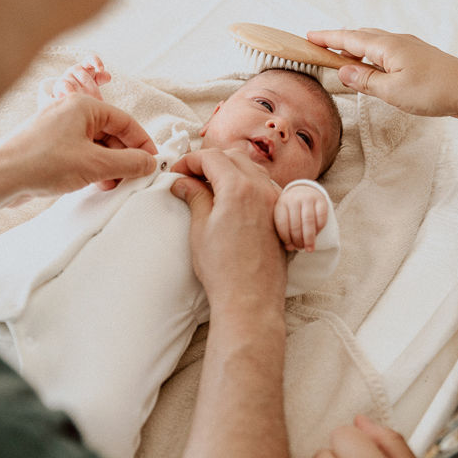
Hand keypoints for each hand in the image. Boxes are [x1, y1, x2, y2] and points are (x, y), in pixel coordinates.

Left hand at [0, 94, 156, 200]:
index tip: (152, 161)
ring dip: (109, 165)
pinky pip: (81, 154)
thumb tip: (147, 162)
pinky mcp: (50, 147)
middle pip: (111, 133)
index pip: (126, 121)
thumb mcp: (95, 165)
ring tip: (115, 183)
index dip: (142, 143)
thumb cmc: (38, 163)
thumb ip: (128, 163)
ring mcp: (59, 129)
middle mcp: (70, 112)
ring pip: (96, 145)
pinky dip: (93, 168)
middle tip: (134, 176)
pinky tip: (97, 183)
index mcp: (83, 105)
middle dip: (125, 157)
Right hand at [51, 54, 111, 100]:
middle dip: (94, 91)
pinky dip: (72, 95)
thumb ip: (101, 78)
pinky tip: (77, 102)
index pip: (90, 59)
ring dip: (83, 96)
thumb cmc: (83, 86)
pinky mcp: (59, 83)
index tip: (101, 69)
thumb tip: (108, 76)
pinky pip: (66, 88)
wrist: (66, 93)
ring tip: (89, 105)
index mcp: (86, 66)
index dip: (96, 61)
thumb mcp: (93, 81)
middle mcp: (76, 69)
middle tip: (100, 102)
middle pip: (86, 78)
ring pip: (76, 85)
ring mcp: (66, 75)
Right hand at [170, 149, 286, 313]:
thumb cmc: (224, 269)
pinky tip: (232, 200)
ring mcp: (274, 201)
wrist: (250, 299)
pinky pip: (264, 186)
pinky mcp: (280, 215)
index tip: (177, 173)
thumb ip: (195, 197)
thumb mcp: (200, 229)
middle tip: (190, 177)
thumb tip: (183, 183)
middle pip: (233, 157)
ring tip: (210, 187)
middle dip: (210, 161)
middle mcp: (261, 189)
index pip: (211, 158)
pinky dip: (246, 183)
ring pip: (252, 169)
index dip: (189, 161)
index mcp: (238, 188)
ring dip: (230, 170)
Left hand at [275, 185, 328, 252]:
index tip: (289, 247)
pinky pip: (321, 218)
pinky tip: (316, 235)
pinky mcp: (321, 200)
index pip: (282, 223)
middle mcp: (294, 199)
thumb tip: (290, 248)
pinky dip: (319, 229)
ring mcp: (308, 198)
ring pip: (308, 222)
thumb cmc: (291, 209)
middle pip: (296, 224)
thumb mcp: (284, 215)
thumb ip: (284, 231)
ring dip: (309, 238)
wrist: (303, 190)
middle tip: (301, 249)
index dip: (285, 237)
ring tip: (309, 249)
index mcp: (281, 204)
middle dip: (298, 240)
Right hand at [307, 29, 457, 128]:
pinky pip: (386, 50)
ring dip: (354, 47)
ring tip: (340, 56)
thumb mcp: (392, 91)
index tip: (309, 36)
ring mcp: (408, 47)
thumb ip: (365, 80)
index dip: (327, 39)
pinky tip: (371, 64)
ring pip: (373, 43)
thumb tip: (343, 70)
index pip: (348, 39)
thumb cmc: (434, 90)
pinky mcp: (416, 57)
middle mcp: (396, 42)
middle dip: (338, 41)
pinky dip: (370, 54)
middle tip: (319, 46)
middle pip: (360, 37)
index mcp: (386, 47)